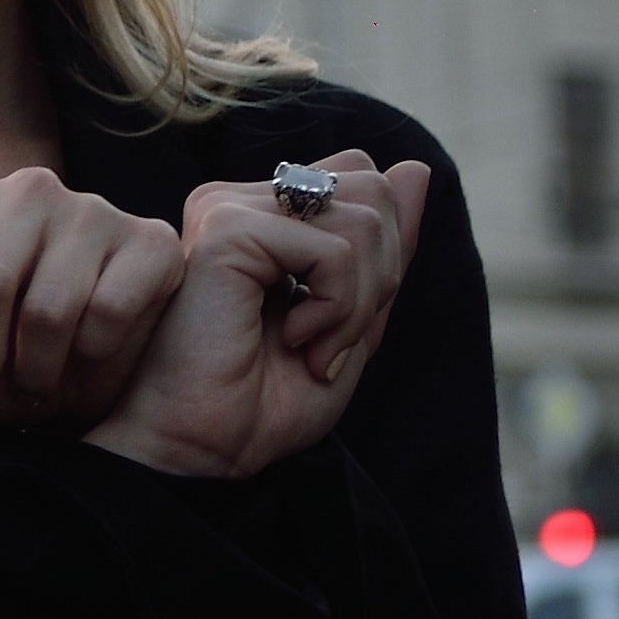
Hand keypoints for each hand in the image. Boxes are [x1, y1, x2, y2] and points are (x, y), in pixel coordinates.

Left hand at [0, 168, 186, 426]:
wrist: (91, 378)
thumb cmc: (1, 356)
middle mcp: (27, 187)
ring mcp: (93, 209)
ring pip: (47, 309)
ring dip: (35, 368)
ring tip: (34, 376)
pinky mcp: (149, 243)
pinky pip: (108, 315)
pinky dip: (89, 358)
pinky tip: (86, 357)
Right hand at [85, 151, 430, 481]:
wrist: (201, 450)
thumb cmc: (258, 401)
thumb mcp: (352, 320)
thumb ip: (383, 249)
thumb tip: (417, 167)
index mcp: (261, 215)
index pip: (365, 181)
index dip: (382, 254)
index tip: (338, 323)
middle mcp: (237, 200)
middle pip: (373, 189)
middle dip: (378, 276)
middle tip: (331, 338)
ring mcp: (226, 210)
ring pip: (363, 218)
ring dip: (357, 303)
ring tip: (311, 348)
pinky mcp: (226, 232)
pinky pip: (334, 249)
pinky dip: (337, 308)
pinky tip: (295, 340)